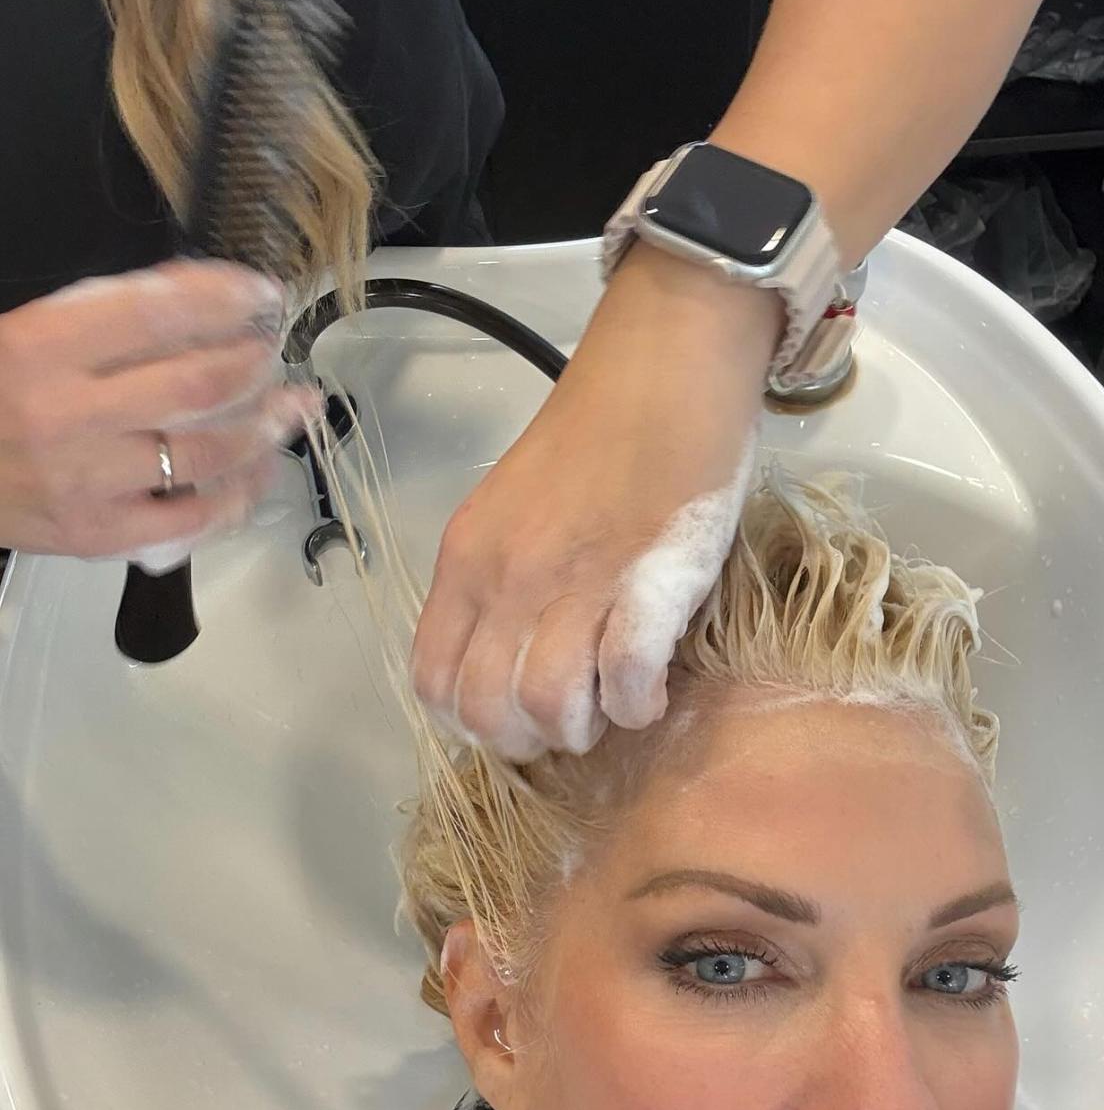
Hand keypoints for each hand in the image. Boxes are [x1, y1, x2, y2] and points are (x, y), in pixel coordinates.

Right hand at [0, 260, 318, 560]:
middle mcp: (69, 414)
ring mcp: (87, 480)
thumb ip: (103, 322)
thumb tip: (197, 303)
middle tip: (277, 354)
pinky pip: (189, 518)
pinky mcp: (98, 533)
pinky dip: (235, 495)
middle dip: (254, 366)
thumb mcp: (25, 336)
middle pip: (196, 386)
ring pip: (205, 453)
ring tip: (290, 410)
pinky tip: (257, 473)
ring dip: (261, 430)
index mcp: (42, 347)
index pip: (155, 312)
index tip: (260, 294)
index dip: (222, 300)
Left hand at [412, 245, 780, 759]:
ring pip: (548, 706)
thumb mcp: (510, 508)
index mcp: (467, 559)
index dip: (471, 721)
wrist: (663, 370)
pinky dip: (636, 706)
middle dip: (527, 739)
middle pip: (488, 711)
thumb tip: (507, 655)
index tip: (513, 712)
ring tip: (607, 709)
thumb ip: (496, 578)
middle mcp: (508, 578)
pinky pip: (626, 681)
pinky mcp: (648, 584)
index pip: (434, 681)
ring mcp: (576, 583)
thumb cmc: (594, 436)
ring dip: (580, 729)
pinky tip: (649, 692)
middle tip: (567, 720)